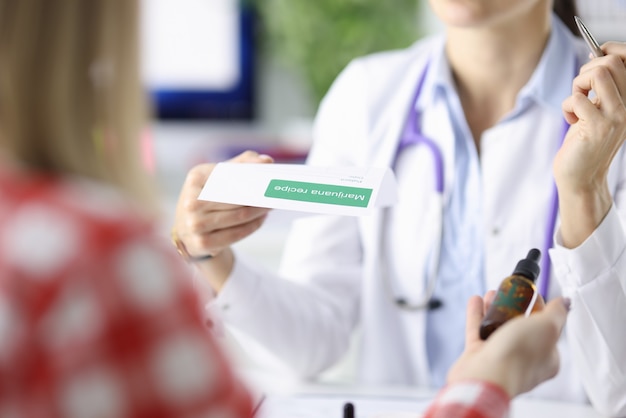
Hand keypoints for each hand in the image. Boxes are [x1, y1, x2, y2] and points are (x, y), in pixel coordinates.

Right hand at [172, 151, 273, 290]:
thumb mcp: (217, 175)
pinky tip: (261, 219)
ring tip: (270, 205)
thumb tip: (266, 161)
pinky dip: (253, 225)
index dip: (251, 174)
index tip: (270, 173)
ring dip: (260, 211)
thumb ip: (241, 164)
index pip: (230, 175)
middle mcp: (191, 202)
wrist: (187, 228)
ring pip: (240, 216)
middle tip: (275, 193)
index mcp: (195, 179)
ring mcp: (195, 225)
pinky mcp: (202, 243)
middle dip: (259, 195)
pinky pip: (237, 234)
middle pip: (237, 197)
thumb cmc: (207, 196)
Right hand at [447, 294, 568, 397]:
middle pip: (520, 326)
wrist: (487, 376)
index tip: (531, 293)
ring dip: (494, 308)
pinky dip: (476, 314)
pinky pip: (477, 330)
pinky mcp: (479, 355)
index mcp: (547, 356)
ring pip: (498, 327)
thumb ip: (557, 312)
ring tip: (490, 292)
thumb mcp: (548, 327)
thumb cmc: (519, 356)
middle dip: (513, 307)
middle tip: (509, 291)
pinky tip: (475, 300)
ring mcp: (500, 357)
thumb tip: (564, 302)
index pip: (546, 328)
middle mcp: (523, 358)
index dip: (539, 308)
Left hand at [555, 42, 625, 246]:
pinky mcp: (597, 127)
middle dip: (587, 69)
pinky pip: (578, 97)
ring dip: (578, 84)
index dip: (610, 49)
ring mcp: (616, 116)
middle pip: (611, 62)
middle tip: (581, 90)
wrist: (581, 177)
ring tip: (576, 103)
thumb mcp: (598, 110)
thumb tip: (596, 55)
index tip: (594, 56)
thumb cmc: (584, 143)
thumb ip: (602, 88)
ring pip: (598, 73)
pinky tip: (570, 119)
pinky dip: (567, 105)